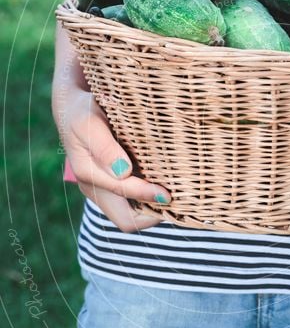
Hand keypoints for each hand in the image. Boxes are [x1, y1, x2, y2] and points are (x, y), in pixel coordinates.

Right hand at [57, 88, 170, 231]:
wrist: (74, 106)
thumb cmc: (82, 111)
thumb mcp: (88, 122)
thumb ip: (104, 148)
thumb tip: (123, 172)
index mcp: (88, 176)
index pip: (122, 200)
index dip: (146, 197)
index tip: (168, 193)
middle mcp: (96, 188)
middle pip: (127, 220)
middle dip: (153, 215)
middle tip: (177, 201)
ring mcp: (104, 188)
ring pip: (132, 212)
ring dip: (154, 207)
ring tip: (178, 194)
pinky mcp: (113, 182)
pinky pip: (133, 201)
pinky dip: (150, 197)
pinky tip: (167, 183)